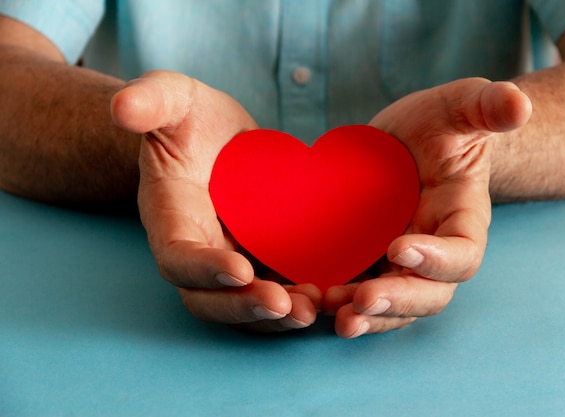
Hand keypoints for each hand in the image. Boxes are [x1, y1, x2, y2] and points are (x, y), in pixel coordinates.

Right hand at [111, 70, 321, 331]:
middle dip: (244, 308)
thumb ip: (150, 98)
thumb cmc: (189, 118)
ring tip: (312, 309)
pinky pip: (273, 291)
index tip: (241, 269)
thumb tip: (122, 106)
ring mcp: (228, 258)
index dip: (203, 269)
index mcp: (169, 216)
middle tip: (285, 306)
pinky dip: (296, 301)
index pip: (176, 256)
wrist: (214, 136)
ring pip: (242, 305)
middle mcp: (196, 248)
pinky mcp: (260, 258)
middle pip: (207, 298)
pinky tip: (328, 296)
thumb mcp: (172, 97)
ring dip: (275, 317)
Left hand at [324, 78, 531, 336]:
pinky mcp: (370, 262)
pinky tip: (308, 299)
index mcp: (463, 219)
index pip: (463, 253)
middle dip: (398, 302)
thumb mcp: (461, 106)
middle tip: (363, 301)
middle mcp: (435, 252)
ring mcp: (401, 264)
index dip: (437, 260)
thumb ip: (487, 106)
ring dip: (365, 315)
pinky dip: (338, 302)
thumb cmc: (443, 125)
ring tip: (328, 309)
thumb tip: (518, 104)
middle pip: (429, 295)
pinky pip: (359, 294)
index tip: (398, 247)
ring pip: (393, 306)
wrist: (414, 141)